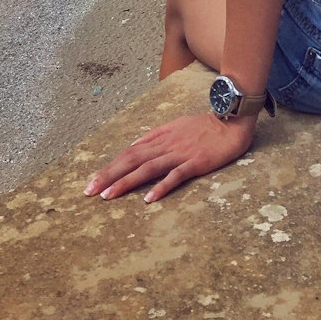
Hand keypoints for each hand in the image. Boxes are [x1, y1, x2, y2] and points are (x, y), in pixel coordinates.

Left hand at [84, 112, 255, 202]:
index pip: (129, 152)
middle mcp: (166, 144)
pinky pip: (176, 176)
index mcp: (160, 137)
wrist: (231, 120)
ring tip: (108, 196)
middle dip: (109, 175)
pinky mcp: (196, 162)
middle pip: (132, 160)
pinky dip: (162, 186)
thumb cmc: (204, 125)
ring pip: (148, 168)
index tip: (92, 181)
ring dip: (127, 182)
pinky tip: (149, 199)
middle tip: (89, 191)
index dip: (110, 167)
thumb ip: (154, 136)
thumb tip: (133, 147)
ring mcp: (181, 153)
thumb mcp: (175, 125)